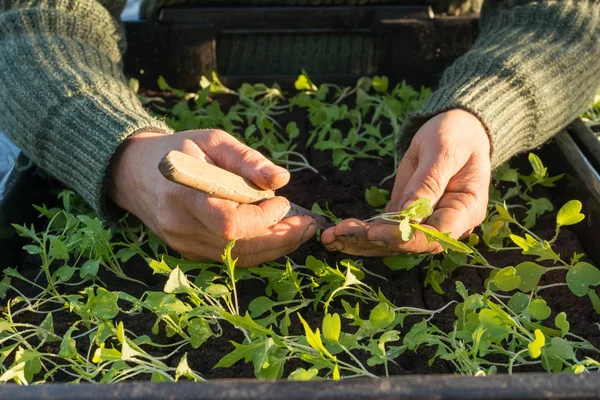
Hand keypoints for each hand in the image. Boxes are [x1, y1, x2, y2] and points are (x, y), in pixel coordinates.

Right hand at [109, 129, 316, 265]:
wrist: (135, 173)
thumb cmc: (178, 150)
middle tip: (308, 224)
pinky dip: (258, 249)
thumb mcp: (212, 141)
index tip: (282, 202)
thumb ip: (246, 159)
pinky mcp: (189, 252)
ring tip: (300, 230)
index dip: (264, 219)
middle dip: (281, 238)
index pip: (230, 224)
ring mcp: (184, 244)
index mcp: (183, 195)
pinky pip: (231, 258)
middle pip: (240, 248)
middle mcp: (181, 227)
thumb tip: (281, 180)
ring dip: (275, 247)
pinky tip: (276, 235)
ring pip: (239, 259)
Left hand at [320, 109, 490, 255]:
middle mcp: (447, 224)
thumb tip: (410, 215)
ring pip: (391, 240)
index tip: (372, 232)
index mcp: (466, 211)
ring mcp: (425, 222)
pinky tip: (336, 233)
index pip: (434, 235)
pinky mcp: (406, 215)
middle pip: (408, 243)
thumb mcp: (443, 151)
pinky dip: (360, 231)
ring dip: (360, 241)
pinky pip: (383, 228)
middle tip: (339, 235)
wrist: (457, 129)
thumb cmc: (456, 135)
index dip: (402, 238)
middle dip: (372, 241)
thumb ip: (429, 182)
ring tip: (330, 237)